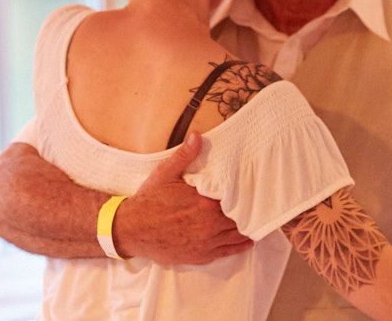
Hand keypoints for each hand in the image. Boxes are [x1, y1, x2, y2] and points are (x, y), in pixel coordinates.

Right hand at [115, 132, 252, 264]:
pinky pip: (227, 251)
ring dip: (247, 229)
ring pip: (236, 235)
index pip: (234, 197)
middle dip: (247, 211)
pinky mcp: (201, 255)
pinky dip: (239, 246)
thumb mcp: (165, 173)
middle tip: (259, 204)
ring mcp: (206, 242)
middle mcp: (209, 224)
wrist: (132, 229)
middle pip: (238, 217)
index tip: (253, 188)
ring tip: (257, 221)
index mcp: (204, 202)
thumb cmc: (149, 200)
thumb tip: (198, 136)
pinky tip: (248, 241)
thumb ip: (185, 155)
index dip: (244, 193)